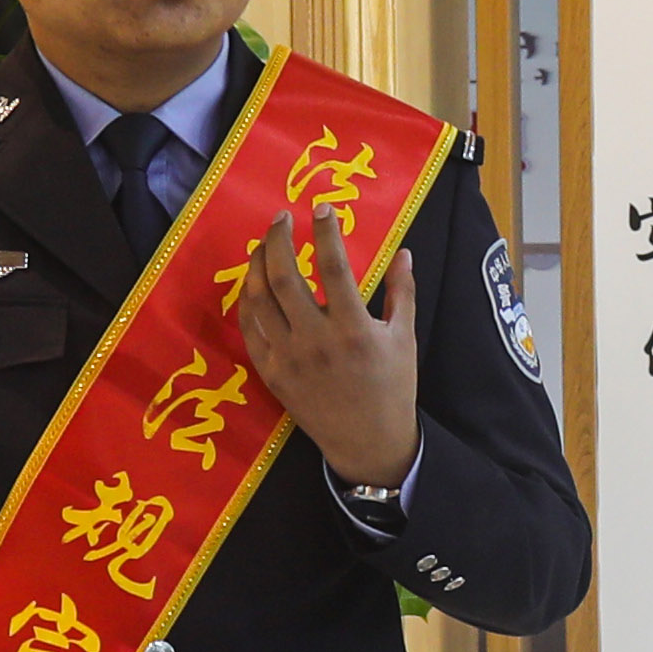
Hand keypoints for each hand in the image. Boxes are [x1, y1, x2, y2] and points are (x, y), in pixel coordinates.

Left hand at [239, 210, 418, 486]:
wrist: (368, 443)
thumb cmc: (392, 389)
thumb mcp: (404, 339)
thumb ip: (402, 292)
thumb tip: (404, 252)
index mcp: (353, 329)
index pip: (334, 268)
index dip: (326, 233)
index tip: (322, 208)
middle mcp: (315, 341)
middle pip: (284, 278)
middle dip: (278, 240)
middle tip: (281, 218)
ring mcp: (288, 358)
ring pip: (259, 300)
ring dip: (256, 265)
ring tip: (262, 244)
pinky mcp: (271, 373)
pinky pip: (251, 328)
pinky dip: (247, 301)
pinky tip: (252, 283)